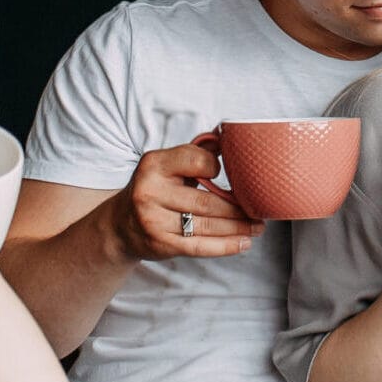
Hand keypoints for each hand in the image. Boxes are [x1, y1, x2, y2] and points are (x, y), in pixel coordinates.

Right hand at [108, 144, 263, 261]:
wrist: (121, 225)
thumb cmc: (154, 189)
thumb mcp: (166, 166)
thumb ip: (196, 153)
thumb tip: (230, 135)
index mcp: (154, 164)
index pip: (197, 161)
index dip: (218, 168)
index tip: (233, 177)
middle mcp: (150, 191)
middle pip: (207, 201)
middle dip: (240, 208)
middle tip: (260, 209)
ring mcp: (153, 220)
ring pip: (207, 225)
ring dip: (239, 228)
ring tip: (257, 227)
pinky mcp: (160, 244)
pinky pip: (200, 246)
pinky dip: (226, 246)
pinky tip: (243, 243)